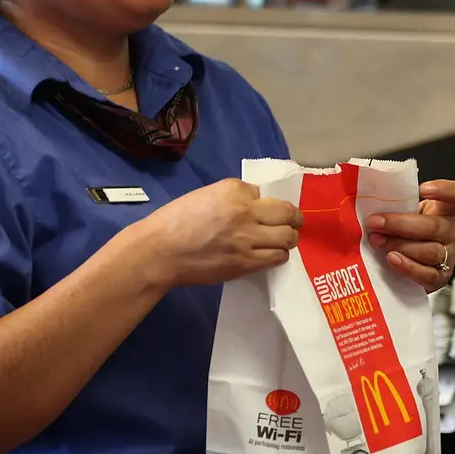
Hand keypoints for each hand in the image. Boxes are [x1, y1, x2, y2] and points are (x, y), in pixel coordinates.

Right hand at [142, 179, 302, 286]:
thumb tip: (255, 204)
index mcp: (233, 190)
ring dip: (289, 238)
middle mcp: (245, 211)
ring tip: (285, 239)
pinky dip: (279, 254)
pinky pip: (277, 257)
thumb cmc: (175, 221)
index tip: (268, 209)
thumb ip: (232, 197)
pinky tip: (272, 253)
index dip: (267, 202)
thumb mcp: (204, 195)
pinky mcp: (245, 262)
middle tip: (294, 222)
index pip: (264, 192)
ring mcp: (247, 239)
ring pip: (287, 237)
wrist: (160, 251)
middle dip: (294, 218)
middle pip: (287, 213)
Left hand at [366, 179, 454, 292]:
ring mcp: (448, 255)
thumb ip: (394, 204)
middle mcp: (450, 231)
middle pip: (434, 226)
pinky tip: (392, 259)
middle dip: (401, 224)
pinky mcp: (440, 277)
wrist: (408, 262)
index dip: (444, 190)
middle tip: (376, 222)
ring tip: (377, 241)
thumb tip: (364, 198)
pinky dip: (408, 268)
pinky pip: (427, 275)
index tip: (422, 189)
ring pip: (430, 251)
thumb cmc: (404, 232)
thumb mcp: (404, 213)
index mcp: (444, 210)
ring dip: (400, 246)